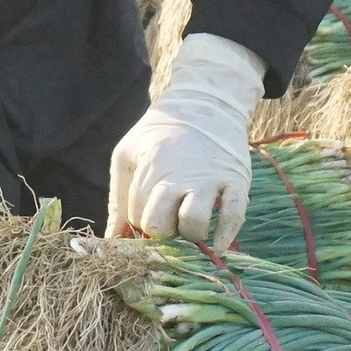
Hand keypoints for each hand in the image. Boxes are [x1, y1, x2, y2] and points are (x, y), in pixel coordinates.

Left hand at [107, 33, 265, 250]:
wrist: (206, 104)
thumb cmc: (160, 133)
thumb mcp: (127, 154)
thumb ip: (118, 198)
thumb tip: (113, 239)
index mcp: (152, 167)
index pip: (139, 216)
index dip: (140, 222)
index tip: (147, 212)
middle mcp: (181, 175)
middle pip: (162, 225)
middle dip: (161, 231)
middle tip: (167, 221)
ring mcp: (212, 179)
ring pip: (194, 224)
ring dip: (189, 235)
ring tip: (188, 227)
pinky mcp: (237, 182)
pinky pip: (233, 216)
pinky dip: (225, 236)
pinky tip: (217, 246)